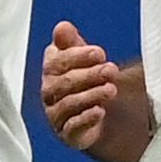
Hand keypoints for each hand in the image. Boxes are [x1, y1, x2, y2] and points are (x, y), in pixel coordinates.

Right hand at [41, 21, 119, 150]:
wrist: (97, 113)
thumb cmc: (87, 79)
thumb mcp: (82, 57)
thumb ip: (70, 42)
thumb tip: (62, 27)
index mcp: (50, 68)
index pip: (57, 61)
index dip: (78, 56)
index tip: (100, 53)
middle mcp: (49, 92)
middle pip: (64, 82)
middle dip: (89, 75)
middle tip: (111, 70)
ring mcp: (56, 114)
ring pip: (68, 103)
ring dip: (91, 95)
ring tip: (111, 89)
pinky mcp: (67, 134)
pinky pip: (72, 127)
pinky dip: (86, 118)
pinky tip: (100, 111)